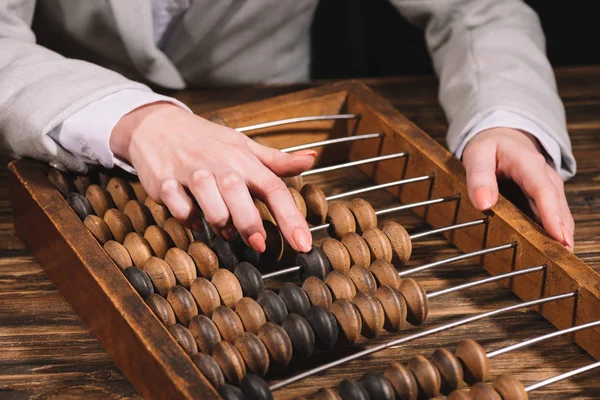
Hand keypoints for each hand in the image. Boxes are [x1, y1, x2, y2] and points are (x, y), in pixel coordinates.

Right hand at [109, 102, 315, 253]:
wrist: (156, 125)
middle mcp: (218, 165)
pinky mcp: (164, 183)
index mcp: (242, 159)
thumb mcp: (243, 145)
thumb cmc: (206, 140)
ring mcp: (190, 173)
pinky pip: (179, 209)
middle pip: (239, 196)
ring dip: (220, 223)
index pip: (273, 187)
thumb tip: (310, 159)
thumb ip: (276, 160)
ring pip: (209, 205)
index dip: (291, 217)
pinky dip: (189, 219)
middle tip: (258, 244)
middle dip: (250, 223)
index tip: (303, 243)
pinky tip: (195, 218)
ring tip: (226, 229)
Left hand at [462, 127, 573, 250]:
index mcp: (529, 163)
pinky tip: (550, 249)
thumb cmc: (490, 146)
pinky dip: (553, 232)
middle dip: (562, 231)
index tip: (558, 236)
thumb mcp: (477, 155)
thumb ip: (478, 177)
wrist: (503, 137)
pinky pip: (552, 215)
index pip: (544, 190)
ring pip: (559, 213)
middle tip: (563, 258)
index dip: (552, 215)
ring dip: (561, 235)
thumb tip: (483, 203)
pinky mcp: (545, 198)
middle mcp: (545, 176)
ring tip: (561, 259)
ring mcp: (548, 188)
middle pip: (557, 206)